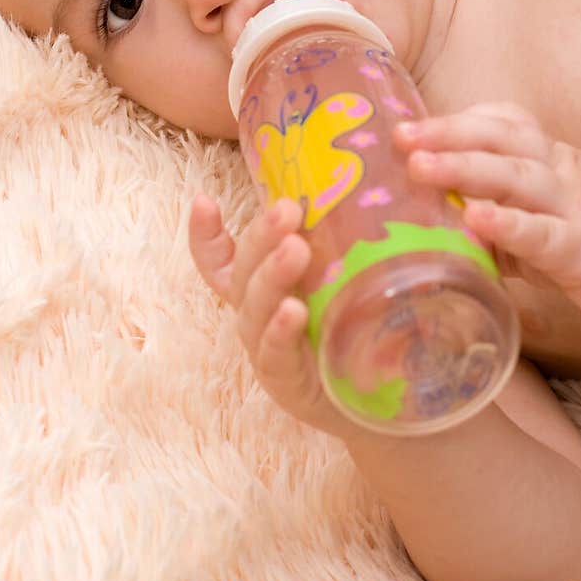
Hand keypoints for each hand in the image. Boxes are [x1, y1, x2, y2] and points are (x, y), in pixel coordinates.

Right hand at [189, 193, 362, 437]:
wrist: (376, 398)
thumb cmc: (353, 325)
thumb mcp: (340, 275)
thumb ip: (338, 236)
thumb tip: (357, 182)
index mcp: (262, 285)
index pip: (221, 259)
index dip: (205, 233)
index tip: (204, 201)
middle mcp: (257, 313)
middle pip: (244, 270)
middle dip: (261, 237)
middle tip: (286, 210)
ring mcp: (267, 348)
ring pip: (256, 307)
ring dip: (272, 276)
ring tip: (295, 250)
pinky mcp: (287, 382)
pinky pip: (275, 353)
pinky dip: (280, 331)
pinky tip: (294, 311)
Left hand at [393, 102, 580, 326]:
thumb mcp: (538, 201)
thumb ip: (489, 199)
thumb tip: (420, 205)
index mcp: (543, 154)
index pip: (501, 122)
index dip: (457, 121)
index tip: (410, 124)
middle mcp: (554, 169)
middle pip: (500, 140)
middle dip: (447, 135)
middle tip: (402, 138)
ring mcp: (569, 205)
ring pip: (516, 176)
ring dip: (464, 169)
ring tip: (422, 167)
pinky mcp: (579, 247)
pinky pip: (541, 232)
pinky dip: (507, 224)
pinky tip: (475, 219)